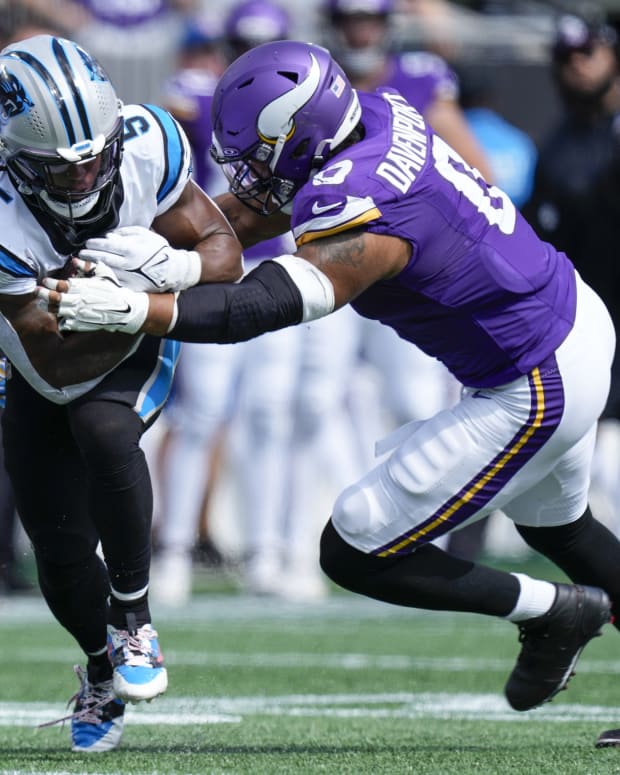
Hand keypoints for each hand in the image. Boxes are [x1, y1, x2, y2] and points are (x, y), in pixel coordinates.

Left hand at [37, 262, 148, 333]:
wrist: (125, 308)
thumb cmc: (114, 289)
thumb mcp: (103, 273)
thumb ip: (87, 266)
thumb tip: (74, 261)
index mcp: (80, 287)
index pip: (58, 285)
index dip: (49, 283)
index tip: (45, 281)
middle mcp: (77, 301)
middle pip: (54, 298)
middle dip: (43, 294)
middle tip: (38, 291)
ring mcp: (79, 314)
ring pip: (57, 311)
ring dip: (48, 306)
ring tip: (44, 303)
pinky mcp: (82, 324)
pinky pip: (66, 323)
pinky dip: (60, 319)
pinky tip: (59, 315)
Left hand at [79, 225, 200, 291]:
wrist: (174, 270)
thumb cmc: (158, 250)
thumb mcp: (144, 235)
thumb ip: (125, 233)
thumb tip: (108, 236)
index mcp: (131, 249)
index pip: (106, 245)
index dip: (94, 244)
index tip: (88, 243)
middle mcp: (128, 264)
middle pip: (102, 259)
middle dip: (89, 255)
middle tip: (81, 253)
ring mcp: (129, 277)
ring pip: (104, 272)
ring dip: (92, 267)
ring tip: (84, 263)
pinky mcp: (132, 288)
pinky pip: (113, 283)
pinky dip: (102, 279)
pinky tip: (96, 275)